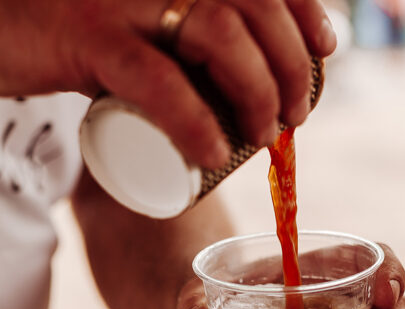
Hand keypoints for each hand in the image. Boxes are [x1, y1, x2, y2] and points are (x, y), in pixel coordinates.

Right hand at [0, 0, 335, 167]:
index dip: (306, 10)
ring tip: (268, 135)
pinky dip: (194, 120)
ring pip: (219, 34)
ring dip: (260, 91)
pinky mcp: (86, 34)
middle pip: (252, 7)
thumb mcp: (152, 16)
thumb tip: (261, 66)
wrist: (5, 23)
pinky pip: (156, 79)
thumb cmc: (91, 31)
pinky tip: (217, 152)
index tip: (325, 52)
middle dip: (292, 66)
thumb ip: (194, 25)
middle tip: (295, 117)